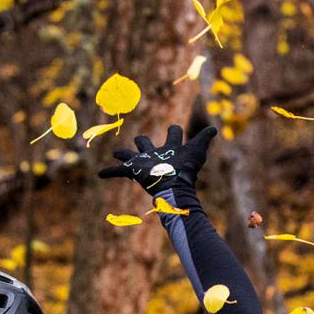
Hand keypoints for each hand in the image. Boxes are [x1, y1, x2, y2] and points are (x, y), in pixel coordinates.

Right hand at [98, 125, 218, 195]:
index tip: (174, 128)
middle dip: (143, 142)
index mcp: (171, 149)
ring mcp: (144, 164)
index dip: (174, 131)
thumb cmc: (185, 169)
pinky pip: (119, 170)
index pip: (172, 135)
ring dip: (123, 154)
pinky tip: (100, 174)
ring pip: (130, 156)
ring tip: (116, 153)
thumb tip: (214, 129)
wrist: (173, 185)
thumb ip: (204, 139)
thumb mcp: (197, 151)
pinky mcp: (134, 171)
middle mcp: (156, 155)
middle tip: (139, 140)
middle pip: (146, 144)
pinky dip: (109, 172)